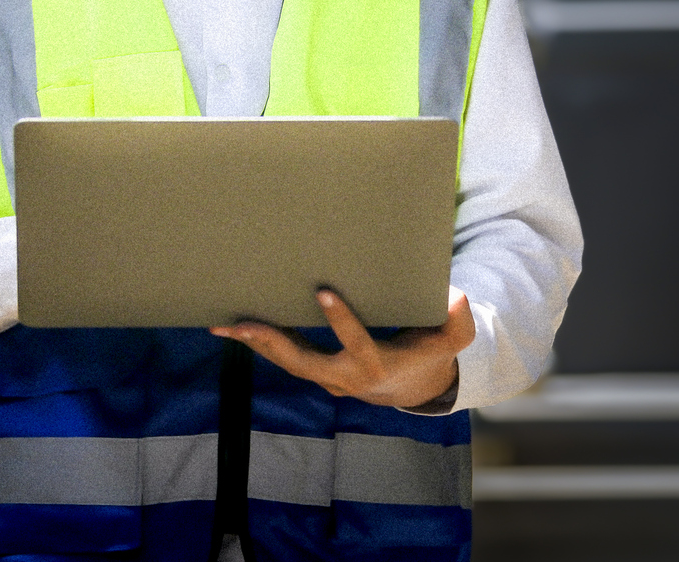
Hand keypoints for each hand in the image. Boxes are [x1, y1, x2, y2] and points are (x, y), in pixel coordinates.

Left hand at [210, 287, 473, 409]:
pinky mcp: (314, 371)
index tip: (324, 292)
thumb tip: (455, 297)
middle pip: (302, 362)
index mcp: (376, 365)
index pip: (356, 344)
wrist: (413, 386)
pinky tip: (232, 326)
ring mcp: (325, 377)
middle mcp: (344, 377)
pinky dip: (259, 343)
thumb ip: (456, 322)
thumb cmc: (430, 353)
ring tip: (221, 324)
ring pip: (285, 361)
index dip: (341, 321)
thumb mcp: (451, 340)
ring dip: (254, 343)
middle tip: (242, 324)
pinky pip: (283, 357)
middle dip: (271, 343)